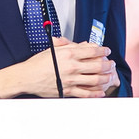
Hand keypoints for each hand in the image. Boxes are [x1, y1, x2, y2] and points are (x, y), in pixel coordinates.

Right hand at [0, 38, 115, 98]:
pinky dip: (95, 93)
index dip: (102, 50)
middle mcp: (72, 66)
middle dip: (108, 64)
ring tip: (110, 76)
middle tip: (111, 63)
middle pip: (97, 65)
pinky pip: (86, 93)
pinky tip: (101, 91)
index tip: (106, 50)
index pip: (92, 50)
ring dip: (106, 77)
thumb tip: (82, 45)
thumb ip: (69, 46)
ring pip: (95, 79)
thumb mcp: (53, 49)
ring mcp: (71, 80)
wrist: (27, 77)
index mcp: (68, 54)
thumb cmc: (37, 63)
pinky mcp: (67, 90)